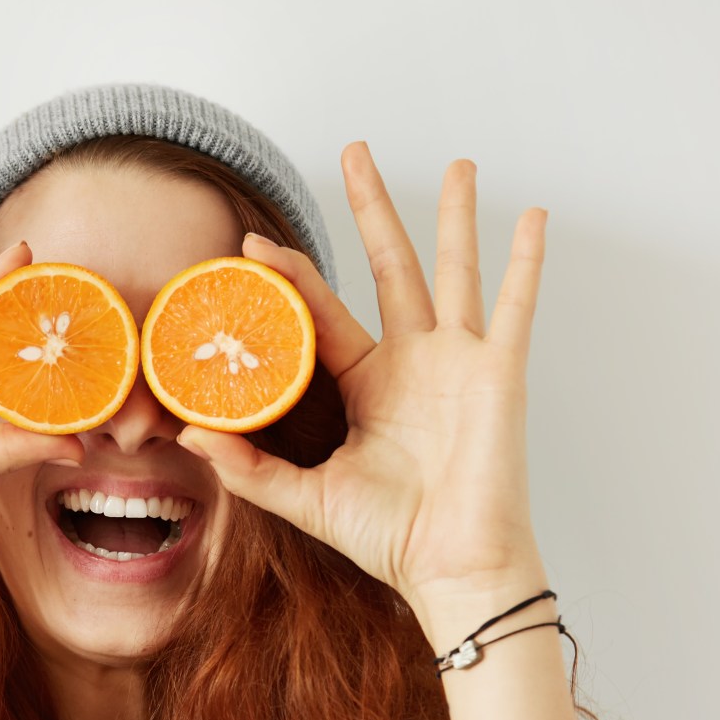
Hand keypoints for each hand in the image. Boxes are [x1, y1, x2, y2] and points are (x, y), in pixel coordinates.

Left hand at [174, 145, 550, 634]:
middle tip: (355, 151)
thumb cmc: (392, 539)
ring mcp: (459, 361)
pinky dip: (526, 261)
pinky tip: (532, 214)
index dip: (291, 276)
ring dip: (454, 215)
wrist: (452, 569)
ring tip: (458, 162)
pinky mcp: (498, 372)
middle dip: (372, 208)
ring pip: (454, 268)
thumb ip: (249, 468)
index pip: (323, 312)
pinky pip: (514, 304)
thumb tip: (187, 433)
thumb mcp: (305, 498)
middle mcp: (414, 362)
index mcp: (368, 385)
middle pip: (389, 265)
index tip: (253, 245)